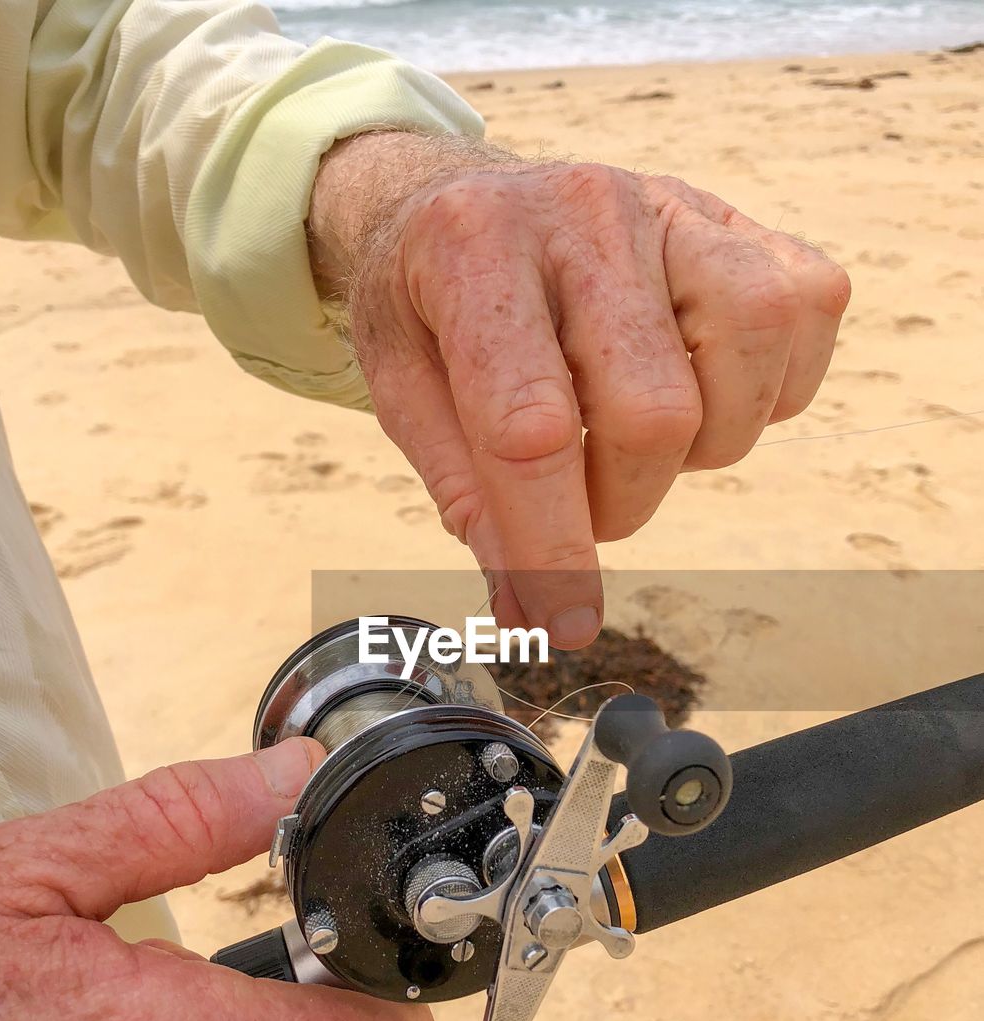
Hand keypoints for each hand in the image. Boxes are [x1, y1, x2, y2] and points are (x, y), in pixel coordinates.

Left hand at [309, 133, 850, 645]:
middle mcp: (585, 211)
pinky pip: (807, 315)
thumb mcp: (409, 392)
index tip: (564, 624)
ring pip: (748, 356)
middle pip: (652, 410)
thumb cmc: (434, 307)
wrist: (466, 201)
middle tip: (581, 496)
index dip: (554, 547)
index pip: (531, 427)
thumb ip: (469, 497)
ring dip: (701, 443)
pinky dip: (766, 388)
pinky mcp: (741, 219)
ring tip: (636, 431)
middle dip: (622, 500)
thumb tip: (530, 608)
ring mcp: (674, 206)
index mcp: (473, 251)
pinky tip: (700, 387)